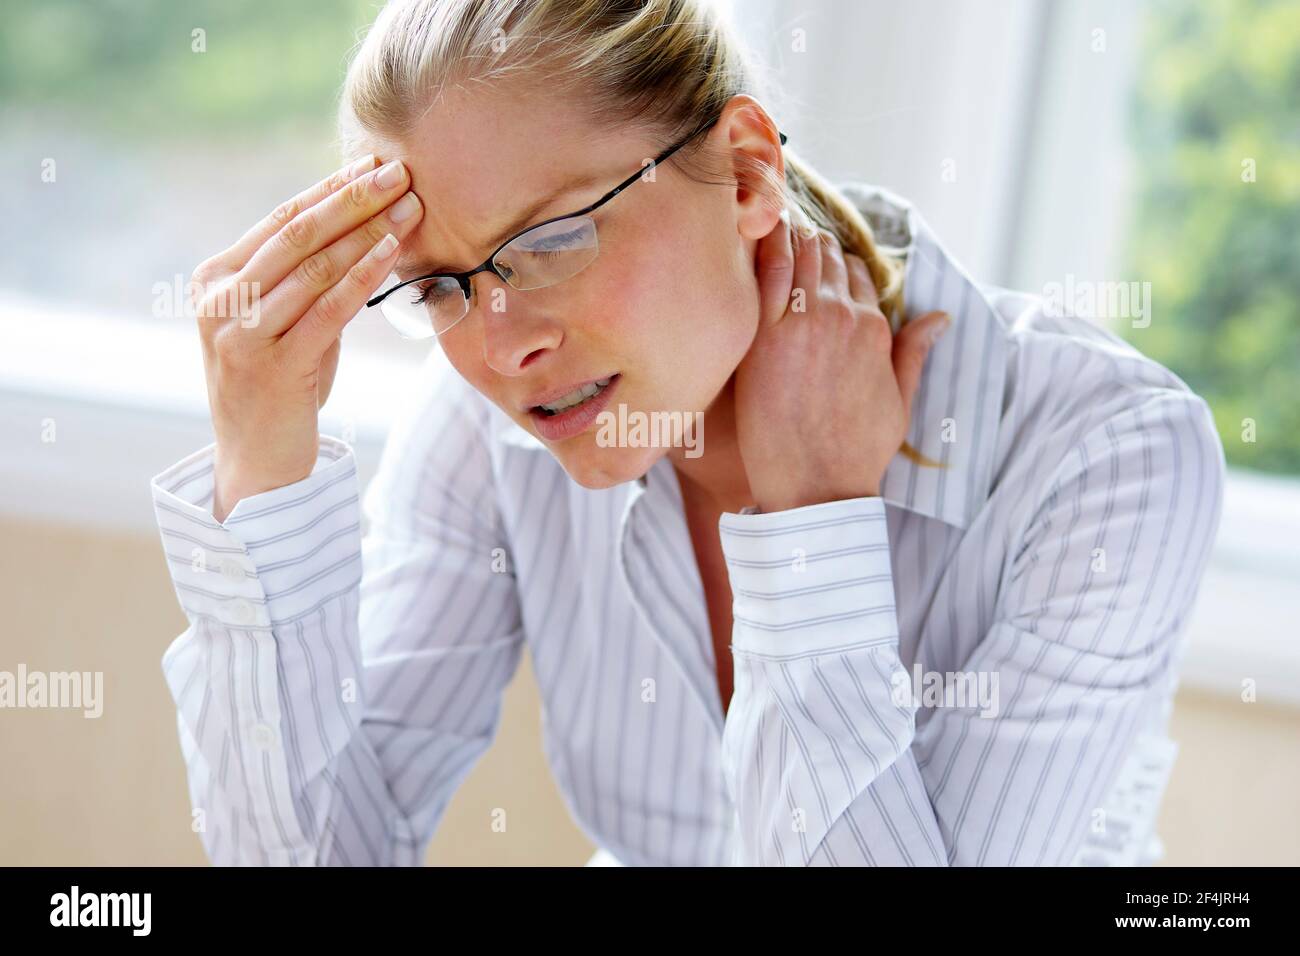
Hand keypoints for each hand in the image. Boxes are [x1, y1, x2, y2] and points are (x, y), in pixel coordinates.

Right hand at [189, 155, 423, 521]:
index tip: (372, 163)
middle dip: (354, 199)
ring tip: (409, 206)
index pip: (281, 220)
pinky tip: (391, 251)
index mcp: (215, 279)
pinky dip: (362, 276)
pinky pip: (327, 310)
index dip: (330, 189)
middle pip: (298, 235)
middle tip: (399, 171)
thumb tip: (362, 224)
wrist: (256, 461)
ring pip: (314, 267)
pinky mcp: (272, 365)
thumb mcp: (283, 321)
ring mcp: (241, 333)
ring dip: (368, 231)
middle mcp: (220, 300)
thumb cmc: (280, 386)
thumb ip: (307, 279)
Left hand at [734, 209, 949, 512]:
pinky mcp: (767, 337)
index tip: (812, 254)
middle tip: (782, 228)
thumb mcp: (899, 402)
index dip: (832, 263)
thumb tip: (941, 317)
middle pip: (825, 258)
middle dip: (807, 242)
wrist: (817, 489)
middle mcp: (844, 318)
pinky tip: (755, 232)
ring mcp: (805, 324)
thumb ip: (914, 353)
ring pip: (798, 256)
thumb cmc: (855, 454)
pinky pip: (768, 273)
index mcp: (875, 330)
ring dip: (787, 237)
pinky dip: (765, 247)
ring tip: (766, 222)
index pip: (855, 273)